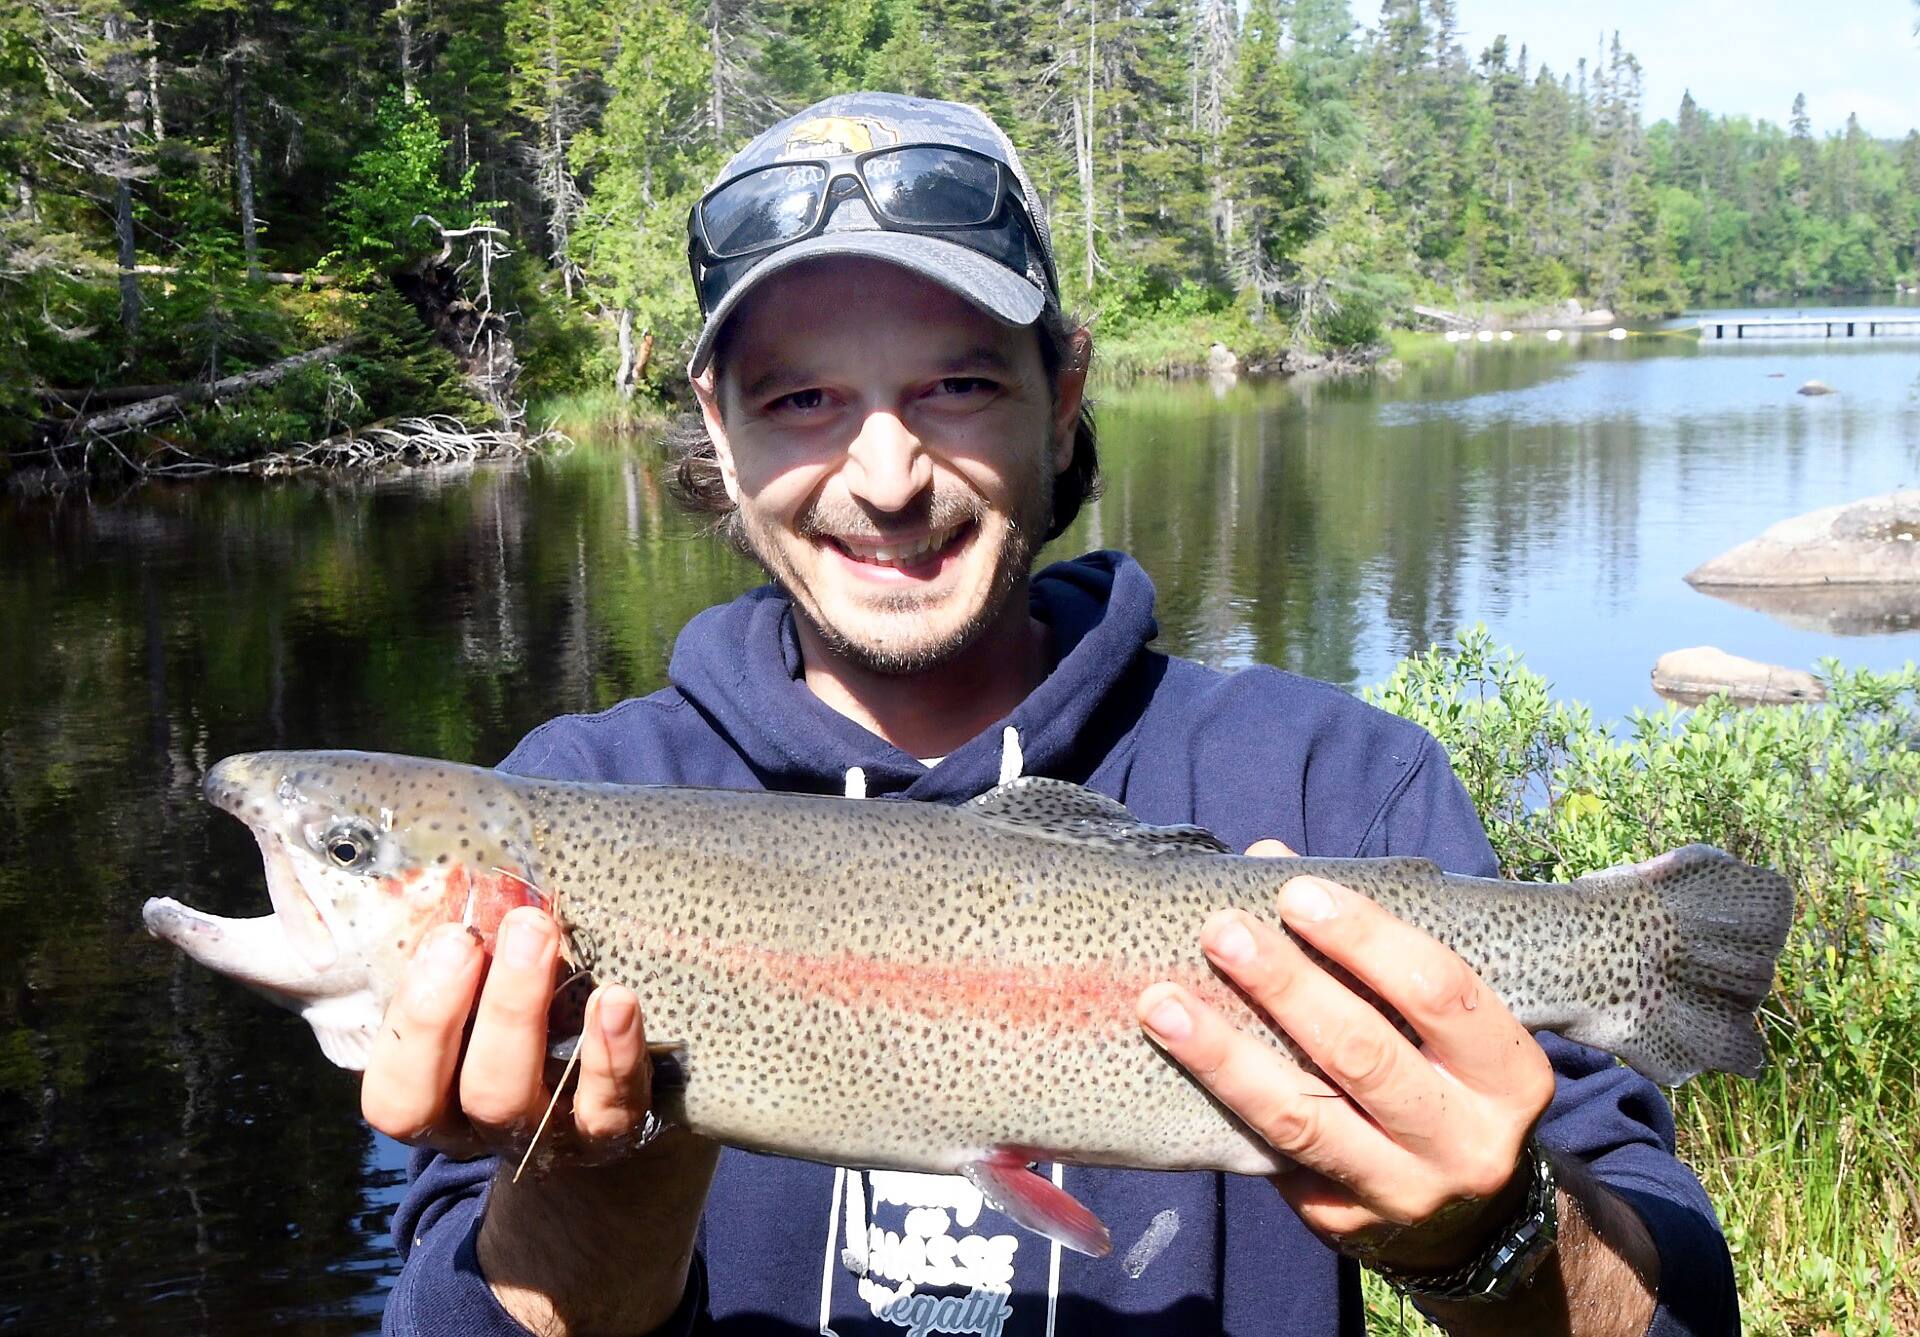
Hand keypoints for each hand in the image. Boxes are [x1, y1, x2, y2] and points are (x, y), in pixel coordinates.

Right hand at [361, 905, 653, 1165]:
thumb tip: (442, 877)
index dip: (412, 1027)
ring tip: (537, 934)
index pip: (396, 1095)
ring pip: (516, 1101)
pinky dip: (611, 1054)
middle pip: (460, 1092)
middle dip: (453, 1011)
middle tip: (469, 937)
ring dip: (519, 1011)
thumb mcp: (477, 1001)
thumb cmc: (517, 1023)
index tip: (444, 940)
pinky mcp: (615, 1132)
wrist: (601, 1097)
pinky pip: (609, 1107)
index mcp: (440, 1104)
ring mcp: (551, 1138)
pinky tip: (617, 999)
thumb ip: (454, 960)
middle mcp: (486, 1131)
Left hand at [1136, 841, 1556, 1272]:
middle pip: (1364, 1053)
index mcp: (1508, 1073)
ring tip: (1163, 1003)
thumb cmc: (1442, 1083)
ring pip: (1302, 1119)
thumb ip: (1368, 946)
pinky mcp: (1343, 1224)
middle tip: (1221, 933)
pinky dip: (1223, 1102)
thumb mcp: (1438, 1024)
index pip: (1440, 991)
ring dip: (1226, 1054)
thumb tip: (1272, 857)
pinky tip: (1175, 1062)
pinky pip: (1272, 1156)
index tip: (1297, 893)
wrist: (1465, 1224)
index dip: (1366, 937)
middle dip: (1286, 986)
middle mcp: (1467, 1140)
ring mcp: (1404, 1191)